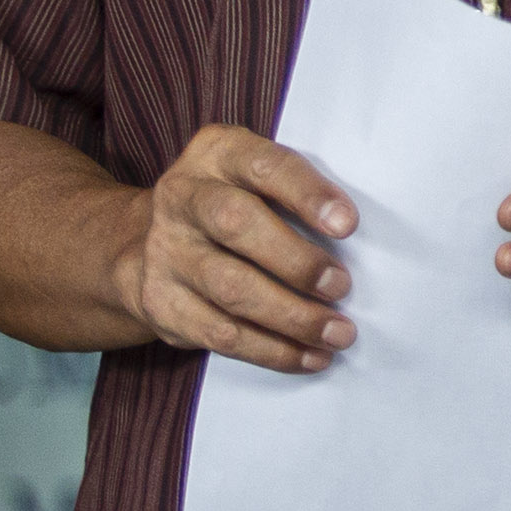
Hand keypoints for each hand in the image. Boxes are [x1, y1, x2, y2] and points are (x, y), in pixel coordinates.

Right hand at [109, 126, 358, 372]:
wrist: (144, 242)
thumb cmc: (237, 202)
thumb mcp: (257, 178)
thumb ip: (300, 191)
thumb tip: (366, 236)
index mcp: (217, 154)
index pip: (264, 166)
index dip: (307, 194)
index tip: (348, 225)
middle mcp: (182, 197)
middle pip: (237, 225)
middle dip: (298, 262)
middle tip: (342, 287)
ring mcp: (166, 251)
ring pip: (230, 288)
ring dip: (293, 317)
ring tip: (339, 332)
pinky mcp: (161, 303)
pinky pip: (219, 333)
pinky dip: (272, 350)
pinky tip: (311, 356)